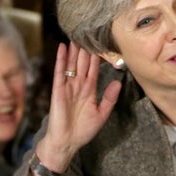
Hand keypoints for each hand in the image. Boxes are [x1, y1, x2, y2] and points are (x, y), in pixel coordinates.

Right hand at [34, 43, 120, 175]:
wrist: (67, 143)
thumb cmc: (83, 131)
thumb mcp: (101, 114)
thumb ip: (109, 98)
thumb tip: (117, 82)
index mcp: (89, 91)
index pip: (93, 70)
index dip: (96, 58)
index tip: (100, 44)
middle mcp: (78, 86)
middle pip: (82, 64)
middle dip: (85, 50)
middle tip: (87, 33)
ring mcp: (68, 87)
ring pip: (72, 64)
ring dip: (73, 51)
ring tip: (75, 36)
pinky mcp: (58, 90)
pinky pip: (59, 72)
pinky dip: (61, 59)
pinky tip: (62, 47)